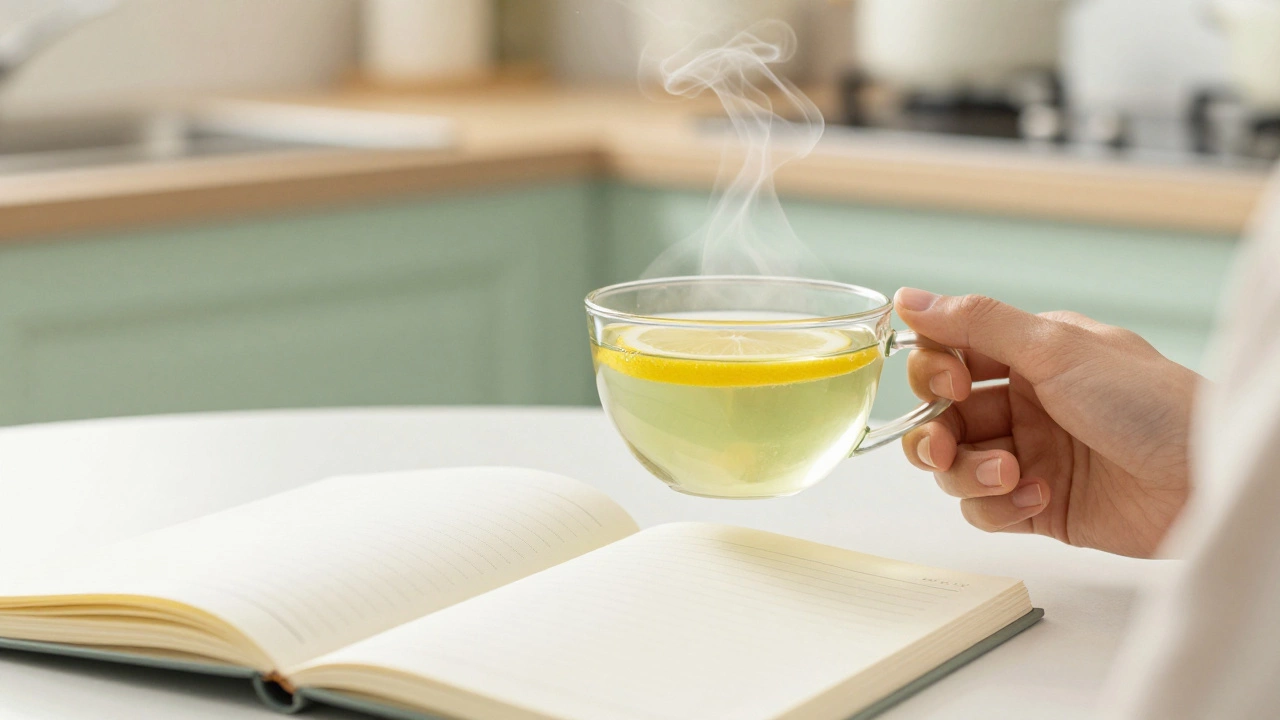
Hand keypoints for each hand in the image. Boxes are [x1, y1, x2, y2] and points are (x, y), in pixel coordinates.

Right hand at [894, 289, 1198, 557]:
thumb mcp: (1057, 349)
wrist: (1208, 479)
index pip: (947, 357)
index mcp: (1029, 356)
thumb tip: (907, 297)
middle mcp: (1024, 404)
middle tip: (944, 444)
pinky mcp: (1039, 507)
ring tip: (1010, 475)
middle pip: (940, 418)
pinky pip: (984, 510)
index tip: (949, 384)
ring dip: (967, 473)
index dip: (932, 373)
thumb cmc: (1149, 404)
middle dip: (933, 433)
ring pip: (954, 467)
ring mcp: (1031, 456)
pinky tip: (1039, 498)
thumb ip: (977, 323)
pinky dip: (999, 507)